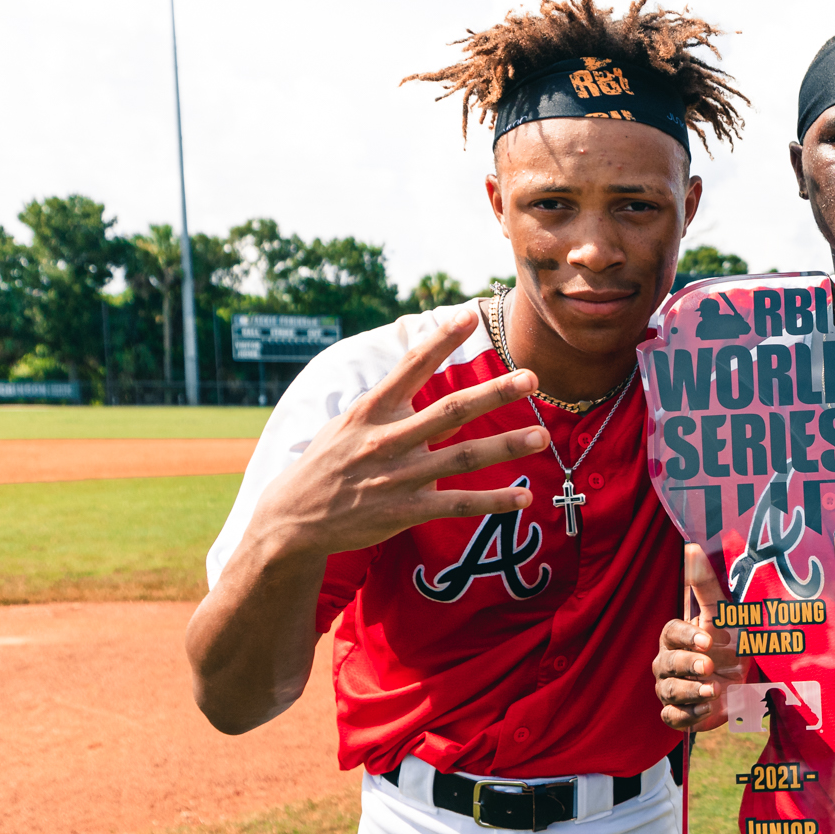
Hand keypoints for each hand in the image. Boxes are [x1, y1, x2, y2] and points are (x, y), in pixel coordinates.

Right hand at [249, 306, 545, 558]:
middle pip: (451, 410)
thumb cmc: (329, 464)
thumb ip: (398, 409)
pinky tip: (523, 497)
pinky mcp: (404, 510)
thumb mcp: (352, 426)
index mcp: (372, 410)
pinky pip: (457, 504)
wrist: (292, 518)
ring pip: (463, 457)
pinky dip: (493, 501)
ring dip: (506, 446)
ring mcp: (398, 476)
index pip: (411, 366)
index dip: (440, 339)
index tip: (469, 315)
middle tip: (532, 377)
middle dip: (494, 393)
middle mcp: (387, 439)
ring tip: (542, 437)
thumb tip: (443, 396)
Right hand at [653, 544, 745, 732]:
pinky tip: (708, 708)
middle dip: (687, 666)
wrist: (743, 683)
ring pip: (668, 691)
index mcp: (677, 636)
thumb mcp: (723, 613)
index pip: (671, 633)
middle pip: (666, 663)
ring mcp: (671, 688)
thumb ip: (705, 584)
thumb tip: (691, 545)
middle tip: (709, 667)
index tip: (707, 639)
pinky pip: (671, 718)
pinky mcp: (679, 713)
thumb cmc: (729, 643)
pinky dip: (687, 715)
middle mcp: (668, 662)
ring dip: (690, 692)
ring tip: (713, 691)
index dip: (687, 637)